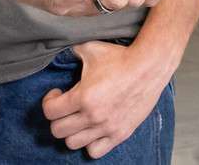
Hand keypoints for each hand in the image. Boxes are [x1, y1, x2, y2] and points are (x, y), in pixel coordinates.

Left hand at [42, 41, 172, 158]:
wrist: (149, 66)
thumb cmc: (121, 57)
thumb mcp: (91, 49)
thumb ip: (71, 51)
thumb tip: (59, 48)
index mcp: (83, 96)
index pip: (50, 112)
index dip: (49, 101)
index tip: (56, 94)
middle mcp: (93, 116)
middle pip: (58, 130)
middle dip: (58, 118)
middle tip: (65, 107)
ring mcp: (107, 127)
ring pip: (73, 143)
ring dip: (72, 131)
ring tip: (78, 119)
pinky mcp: (120, 134)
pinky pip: (94, 151)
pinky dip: (90, 143)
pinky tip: (92, 129)